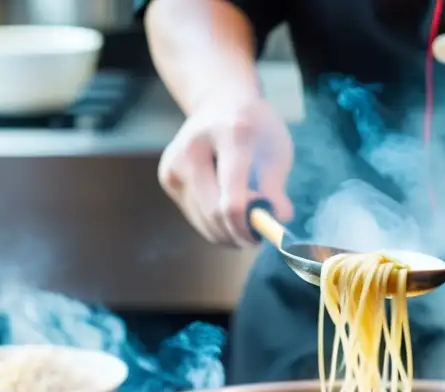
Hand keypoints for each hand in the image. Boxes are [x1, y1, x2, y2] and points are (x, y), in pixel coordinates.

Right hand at [159, 97, 293, 245]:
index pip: (231, 199)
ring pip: (203, 222)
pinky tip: (228, 211)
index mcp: (230, 136)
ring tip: (246, 223)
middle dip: (239, 233)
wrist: (220, 101)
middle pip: (214, 213)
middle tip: (258, 236)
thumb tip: (277, 222)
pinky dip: (215, 225)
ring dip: (228, 233)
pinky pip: (195, 218)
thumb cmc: (256, 127)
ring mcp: (175, 164)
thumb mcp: (277, 149)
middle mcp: (193, 149)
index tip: (264, 234)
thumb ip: (276, 188)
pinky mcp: (167, 178)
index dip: (248, 227)